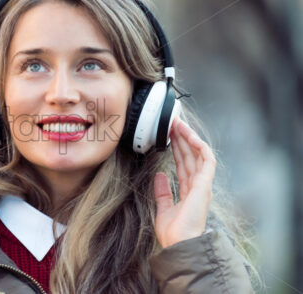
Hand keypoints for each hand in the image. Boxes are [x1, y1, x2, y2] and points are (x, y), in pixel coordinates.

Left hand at [153, 117, 216, 247]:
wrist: (179, 244)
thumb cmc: (173, 233)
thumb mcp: (163, 208)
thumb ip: (163, 192)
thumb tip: (160, 176)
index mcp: (189, 191)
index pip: (183, 164)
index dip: (176, 148)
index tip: (168, 135)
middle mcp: (198, 185)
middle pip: (190, 156)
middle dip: (181, 138)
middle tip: (172, 123)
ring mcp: (203, 184)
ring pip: (198, 154)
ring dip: (189, 138)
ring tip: (178, 124)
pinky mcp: (205, 184)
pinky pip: (206, 160)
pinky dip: (199, 146)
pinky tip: (190, 136)